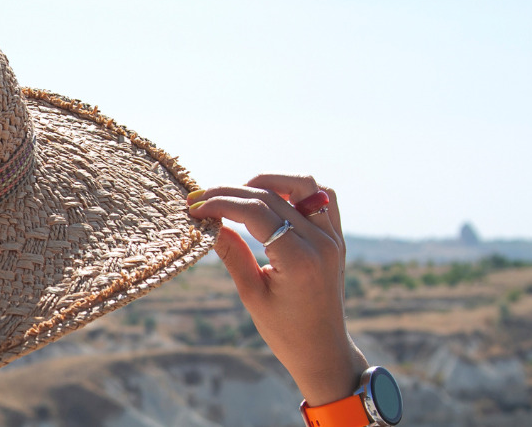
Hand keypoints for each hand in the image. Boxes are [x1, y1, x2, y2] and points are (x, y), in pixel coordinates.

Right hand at [186, 174, 366, 405]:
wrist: (324, 350)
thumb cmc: (285, 331)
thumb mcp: (252, 295)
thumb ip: (232, 254)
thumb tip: (208, 224)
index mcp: (299, 260)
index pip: (255, 212)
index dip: (221, 203)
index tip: (195, 207)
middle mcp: (320, 242)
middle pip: (271, 196)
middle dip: (231, 193)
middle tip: (201, 199)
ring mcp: (333, 237)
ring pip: (302, 185)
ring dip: (267, 182)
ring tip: (238, 193)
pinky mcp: (336, 238)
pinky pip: (322, 197)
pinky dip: (295, 190)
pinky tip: (271, 198)